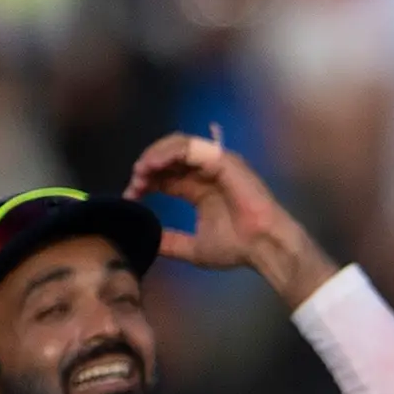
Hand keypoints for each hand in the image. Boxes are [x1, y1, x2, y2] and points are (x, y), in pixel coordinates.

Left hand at [129, 130, 334, 309]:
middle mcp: (205, 173)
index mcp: (198, 190)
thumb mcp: (193, 248)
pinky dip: (170, 152)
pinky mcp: (223, 160)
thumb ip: (170, 242)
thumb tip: (146, 241)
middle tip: (134, 182)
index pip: (164, 176)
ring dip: (155, 155)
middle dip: (147, 166)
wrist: (264, 247)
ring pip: (177, 145)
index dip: (144, 182)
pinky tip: (155, 165)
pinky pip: (191, 147)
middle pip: (167, 156)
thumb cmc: (237, 248)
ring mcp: (214, 164)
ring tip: (141, 170)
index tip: (130, 196)